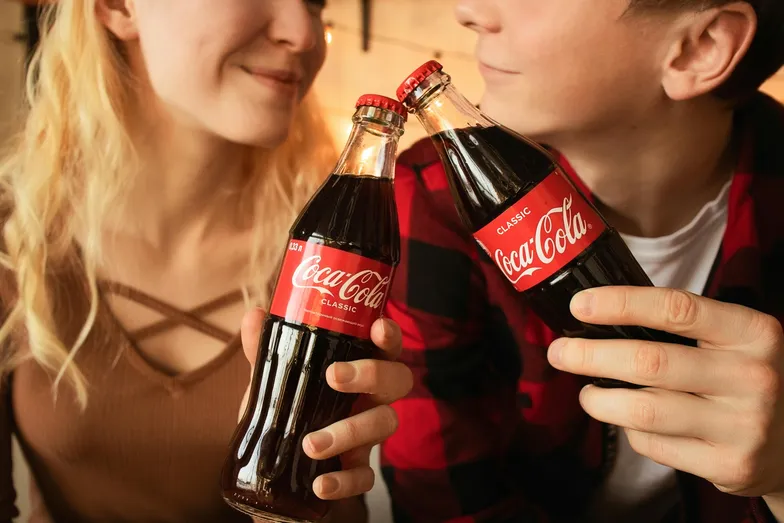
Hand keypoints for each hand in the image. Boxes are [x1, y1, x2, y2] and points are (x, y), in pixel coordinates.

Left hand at [239, 309, 412, 503]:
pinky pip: (366, 478)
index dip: (389, 335)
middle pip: (397, 380)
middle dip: (372, 374)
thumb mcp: (275, 377)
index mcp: (359, 369)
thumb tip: (255, 315)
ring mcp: (368, 435)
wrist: (274, 465)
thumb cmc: (288, 408)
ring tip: (310, 443)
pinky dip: (345, 482)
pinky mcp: (357, 469)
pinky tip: (320, 484)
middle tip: (334, 376)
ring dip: (349, 432)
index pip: (386, 347)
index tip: (377, 328)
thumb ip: (266, 349)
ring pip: (384, 425)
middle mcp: (371, 399)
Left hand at [546, 287, 783, 507]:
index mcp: (753, 333)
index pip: (676, 309)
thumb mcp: (731, 342)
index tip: (580, 305)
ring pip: (643, 410)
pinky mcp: (728, 465)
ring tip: (587, 393)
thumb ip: (679, 327)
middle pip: (649, 362)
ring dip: (599, 400)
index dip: (621, 304)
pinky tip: (631, 422)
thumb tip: (597, 316)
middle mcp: (753, 377)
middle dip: (590, 356)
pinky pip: (654, 445)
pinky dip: (630, 432)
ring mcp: (743, 425)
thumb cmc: (742, 378)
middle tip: (560, 353)